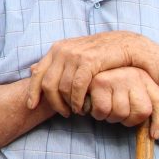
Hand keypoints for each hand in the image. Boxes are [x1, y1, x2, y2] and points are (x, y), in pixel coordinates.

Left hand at [26, 31, 141, 116]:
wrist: (127, 44)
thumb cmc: (100, 54)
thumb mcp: (74, 55)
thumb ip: (54, 63)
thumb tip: (30, 69)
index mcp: (57, 49)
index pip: (38, 73)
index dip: (32, 91)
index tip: (31, 106)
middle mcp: (63, 50)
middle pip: (48, 84)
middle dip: (53, 102)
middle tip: (64, 113)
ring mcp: (75, 54)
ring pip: (63, 87)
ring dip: (68, 104)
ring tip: (76, 111)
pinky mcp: (89, 60)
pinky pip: (77, 86)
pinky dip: (78, 100)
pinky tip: (82, 107)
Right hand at [85, 67, 158, 138]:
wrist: (85, 70)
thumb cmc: (112, 91)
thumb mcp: (136, 98)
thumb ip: (154, 114)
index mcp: (146, 78)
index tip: (154, 135)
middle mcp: (135, 75)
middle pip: (143, 112)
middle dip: (129, 120)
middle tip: (120, 114)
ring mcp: (118, 77)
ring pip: (121, 113)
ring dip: (111, 117)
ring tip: (105, 107)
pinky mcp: (99, 82)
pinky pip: (103, 110)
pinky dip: (97, 114)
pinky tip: (95, 105)